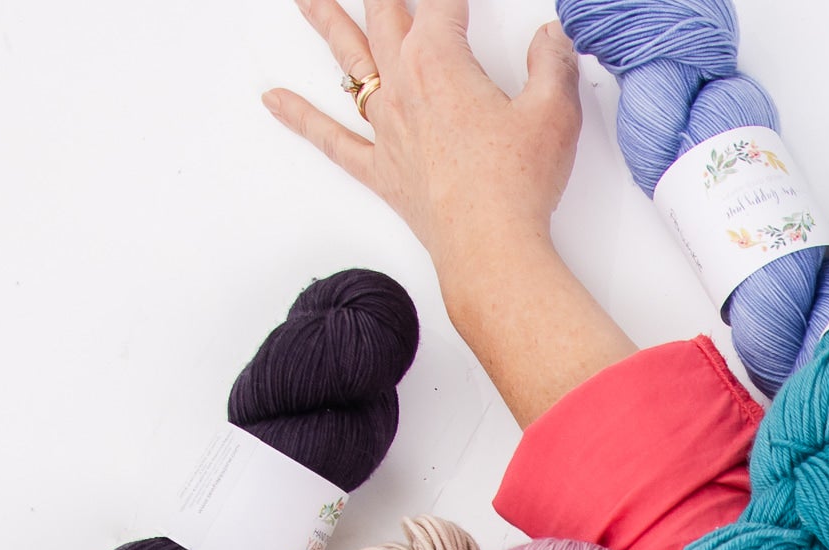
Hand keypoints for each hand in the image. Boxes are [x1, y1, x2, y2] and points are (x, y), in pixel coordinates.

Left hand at [265, 0, 581, 276]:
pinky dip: (299, 118)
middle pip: (384, 18)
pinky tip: (274, 101)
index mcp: (440, 62)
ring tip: (304, 1)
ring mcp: (386, 126)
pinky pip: (331, 137)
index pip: (441, 4)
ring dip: (325, 24)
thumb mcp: (554, 113)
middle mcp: (404, 86)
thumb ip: (551, 65)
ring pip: (349, 62)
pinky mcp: (381, 167)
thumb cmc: (517, 184)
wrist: (490, 246)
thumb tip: (550, 38)